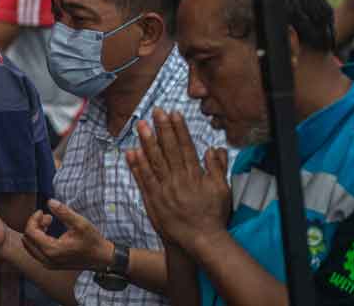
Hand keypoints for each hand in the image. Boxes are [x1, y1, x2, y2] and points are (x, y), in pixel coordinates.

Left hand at [22, 199, 112, 270]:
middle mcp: (47, 260)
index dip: (33, 219)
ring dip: (35, 232)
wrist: (101, 259)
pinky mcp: (50, 265)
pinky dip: (38, 240)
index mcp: (52, 250)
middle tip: (48, 217)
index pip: (30, 232)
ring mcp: (48, 264)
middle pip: (27, 239)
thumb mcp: (80, 223)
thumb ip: (64, 212)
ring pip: (29, 246)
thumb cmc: (92, 241)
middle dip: (34, 225)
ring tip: (49, 222)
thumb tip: (49, 201)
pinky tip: (49, 232)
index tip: (43, 211)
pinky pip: (35, 251)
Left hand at [126, 109, 230, 253]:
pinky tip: (131, 151)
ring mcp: (164, 190)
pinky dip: (137, 165)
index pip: (185, 146)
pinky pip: (143, 180)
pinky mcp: (154, 200)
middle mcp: (178, 180)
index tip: (173, 113)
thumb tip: (215, 149)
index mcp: (195, 175)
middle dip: (162, 129)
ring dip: (147, 142)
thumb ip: (218, 168)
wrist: (201, 240)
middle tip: (155, 111)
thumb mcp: (222, 190)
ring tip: (141, 125)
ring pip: (154, 161)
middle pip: (168, 150)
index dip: (178, 129)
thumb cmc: (214, 216)